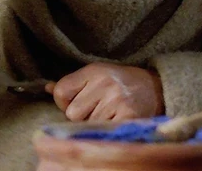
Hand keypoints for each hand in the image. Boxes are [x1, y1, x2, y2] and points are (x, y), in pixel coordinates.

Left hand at [44, 62, 163, 121]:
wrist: (155, 88)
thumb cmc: (119, 82)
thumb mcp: (95, 75)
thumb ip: (72, 83)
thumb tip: (46, 88)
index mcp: (93, 71)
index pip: (60, 92)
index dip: (64, 102)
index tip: (76, 102)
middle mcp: (104, 83)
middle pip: (72, 113)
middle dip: (81, 116)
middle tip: (96, 109)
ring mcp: (117, 100)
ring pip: (87, 125)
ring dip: (94, 124)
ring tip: (108, 114)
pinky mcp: (128, 116)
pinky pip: (103, 131)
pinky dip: (107, 130)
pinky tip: (115, 121)